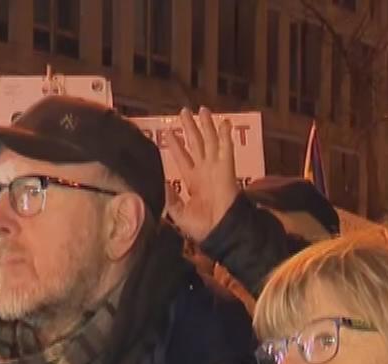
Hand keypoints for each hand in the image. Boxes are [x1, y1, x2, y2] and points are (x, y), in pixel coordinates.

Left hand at [163, 108, 241, 243]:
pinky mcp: (227, 168)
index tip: (168, 132)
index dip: (176, 145)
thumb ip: (170, 197)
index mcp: (193, 181)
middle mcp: (204, 171)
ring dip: (206, 125)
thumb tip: (160, 182)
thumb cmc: (201, 226)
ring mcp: (216, 168)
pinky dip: (226, 135)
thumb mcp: (179, 212)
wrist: (220, 230)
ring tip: (202, 110)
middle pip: (197, 144)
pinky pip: (227, 148)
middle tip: (184, 112)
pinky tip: (224, 122)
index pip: (183, 158)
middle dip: (191, 128)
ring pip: (211, 141)